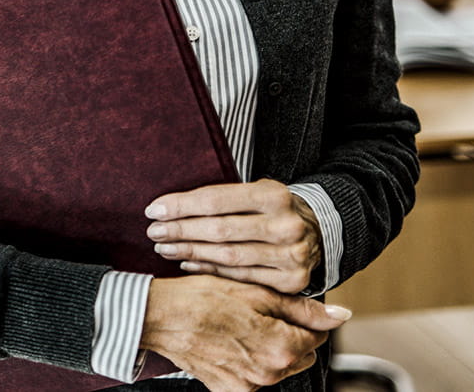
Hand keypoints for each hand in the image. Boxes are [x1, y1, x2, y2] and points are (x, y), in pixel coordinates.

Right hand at [141, 275, 348, 391]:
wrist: (158, 317)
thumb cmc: (202, 298)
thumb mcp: (254, 293)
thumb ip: (302, 309)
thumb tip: (341, 316)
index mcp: (281, 347)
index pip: (317, 336)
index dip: (303, 317)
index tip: (281, 306)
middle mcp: (269, 374)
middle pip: (299, 354)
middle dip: (288, 335)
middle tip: (259, 313)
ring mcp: (248, 385)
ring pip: (277, 366)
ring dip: (268, 348)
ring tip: (239, 325)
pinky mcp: (229, 390)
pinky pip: (253, 376)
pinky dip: (247, 361)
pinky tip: (228, 342)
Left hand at [146, 180, 321, 293]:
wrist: (320, 231)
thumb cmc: (273, 209)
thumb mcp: (255, 191)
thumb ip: (221, 198)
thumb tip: (167, 208)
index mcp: (273, 194)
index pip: (215, 200)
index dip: (180, 206)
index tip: (154, 210)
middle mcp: (286, 225)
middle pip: (219, 230)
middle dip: (180, 231)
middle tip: (153, 232)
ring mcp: (292, 256)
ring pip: (228, 256)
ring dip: (190, 253)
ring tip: (165, 248)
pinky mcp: (292, 281)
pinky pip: (241, 277)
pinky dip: (210, 270)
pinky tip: (189, 264)